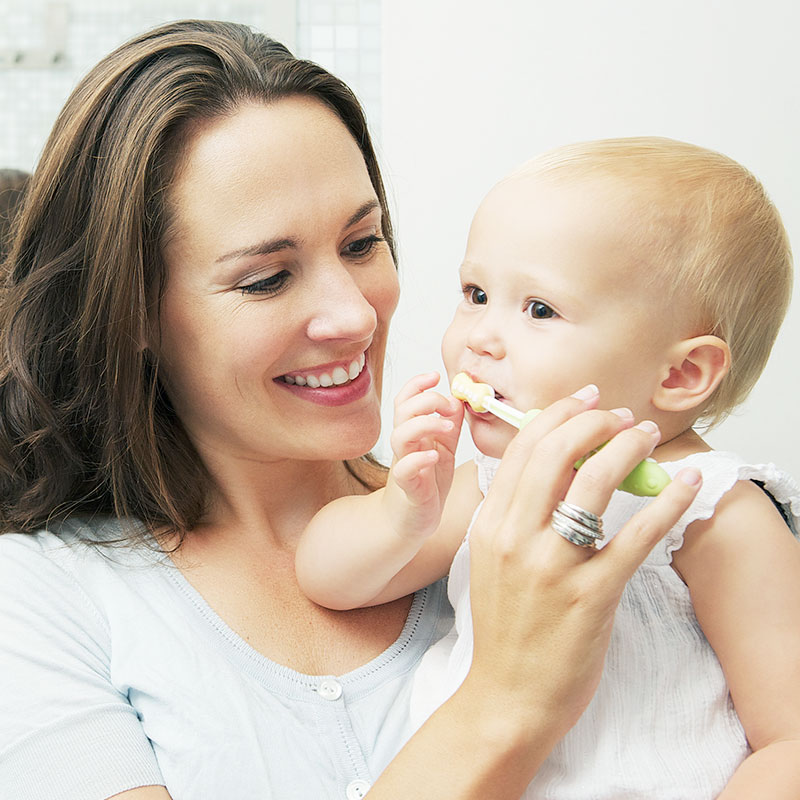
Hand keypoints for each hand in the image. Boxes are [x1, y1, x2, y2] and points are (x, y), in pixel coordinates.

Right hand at [383, 371, 463, 537]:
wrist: (412, 519)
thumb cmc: (427, 482)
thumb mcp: (444, 448)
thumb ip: (449, 424)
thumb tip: (458, 400)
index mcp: (414, 432)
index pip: (407, 399)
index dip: (418, 384)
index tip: (436, 375)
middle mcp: (406, 445)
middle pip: (403, 410)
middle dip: (426, 400)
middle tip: (448, 405)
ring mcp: (404, 464)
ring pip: (400, 434)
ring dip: (424, 424)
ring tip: (446, 427)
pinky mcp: (407, 486)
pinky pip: (405, 468)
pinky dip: (419, 459)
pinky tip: (434, 456)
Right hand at [464, 388, 700, 745]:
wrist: (507, 694)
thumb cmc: (504, 626)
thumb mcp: (494, 560)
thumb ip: (517, 513)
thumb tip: (563, 464)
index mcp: (489, 525)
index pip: (522, 449)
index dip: (557, 414)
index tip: (585, 400)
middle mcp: (515, 538)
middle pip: (556, 453)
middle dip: (593, 421)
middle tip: (620, 415)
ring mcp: (552, 566)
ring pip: (594, 481)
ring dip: (627, 447)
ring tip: (646, 436)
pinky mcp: (591, 595)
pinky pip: (636, 536)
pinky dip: (667, 502)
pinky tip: (686, 484)